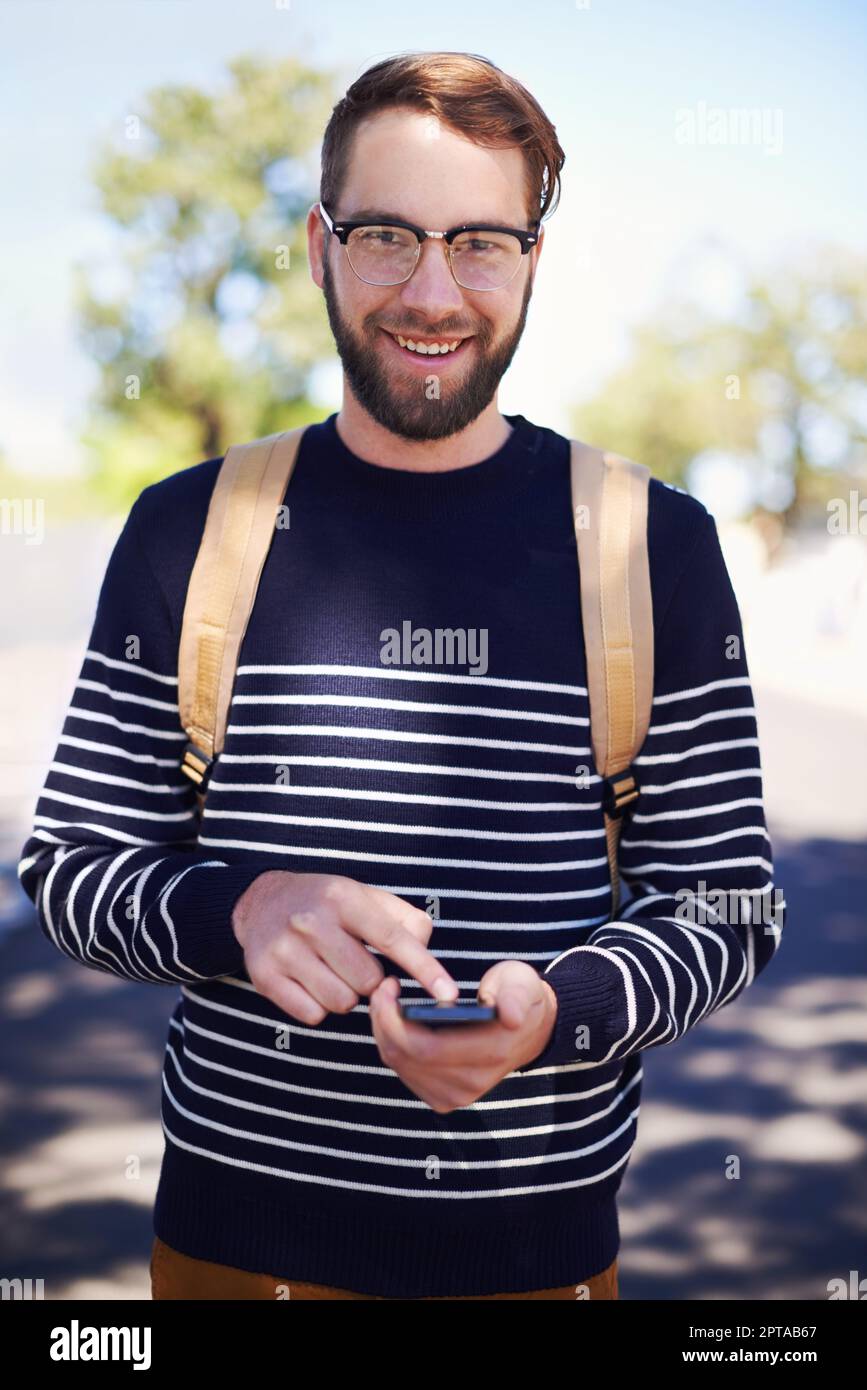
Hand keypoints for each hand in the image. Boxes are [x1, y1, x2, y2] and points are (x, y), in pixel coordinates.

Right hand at [232, 871, 458, 1024]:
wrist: (261, 901)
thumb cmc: (326, 903)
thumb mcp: (365, 896)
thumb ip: (404, 920)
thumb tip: (424, 949)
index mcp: (343, 897)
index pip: (392, 938)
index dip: (424, 968)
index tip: (448, 993)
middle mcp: (311, 921)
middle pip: (368, 981)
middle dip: (370, 979)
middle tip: (354, 961)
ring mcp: (284, 949)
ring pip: (342, 1002)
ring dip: (345, 995)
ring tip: (331, 971)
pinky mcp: (264, 975)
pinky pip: (313, 1016)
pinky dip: (319, 1007)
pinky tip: (310, 982)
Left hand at [369, 960, 557, 1112]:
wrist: (527, 1030)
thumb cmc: (517, 997)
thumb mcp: (522, 984)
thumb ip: (516, 997)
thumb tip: (511, 1016)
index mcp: (491, 1052)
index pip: (427, 1048)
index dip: (396, 1021)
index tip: (388, 986)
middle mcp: (472, 1082)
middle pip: (406, 1058)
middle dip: (383, 1021)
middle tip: (381, 988)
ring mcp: (457, 1095)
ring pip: (400, 1066)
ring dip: (384, 1032)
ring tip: (386, 1000)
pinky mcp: (445, 1098)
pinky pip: (405, 1073)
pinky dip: (392, 1046)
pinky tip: (395, 1022)